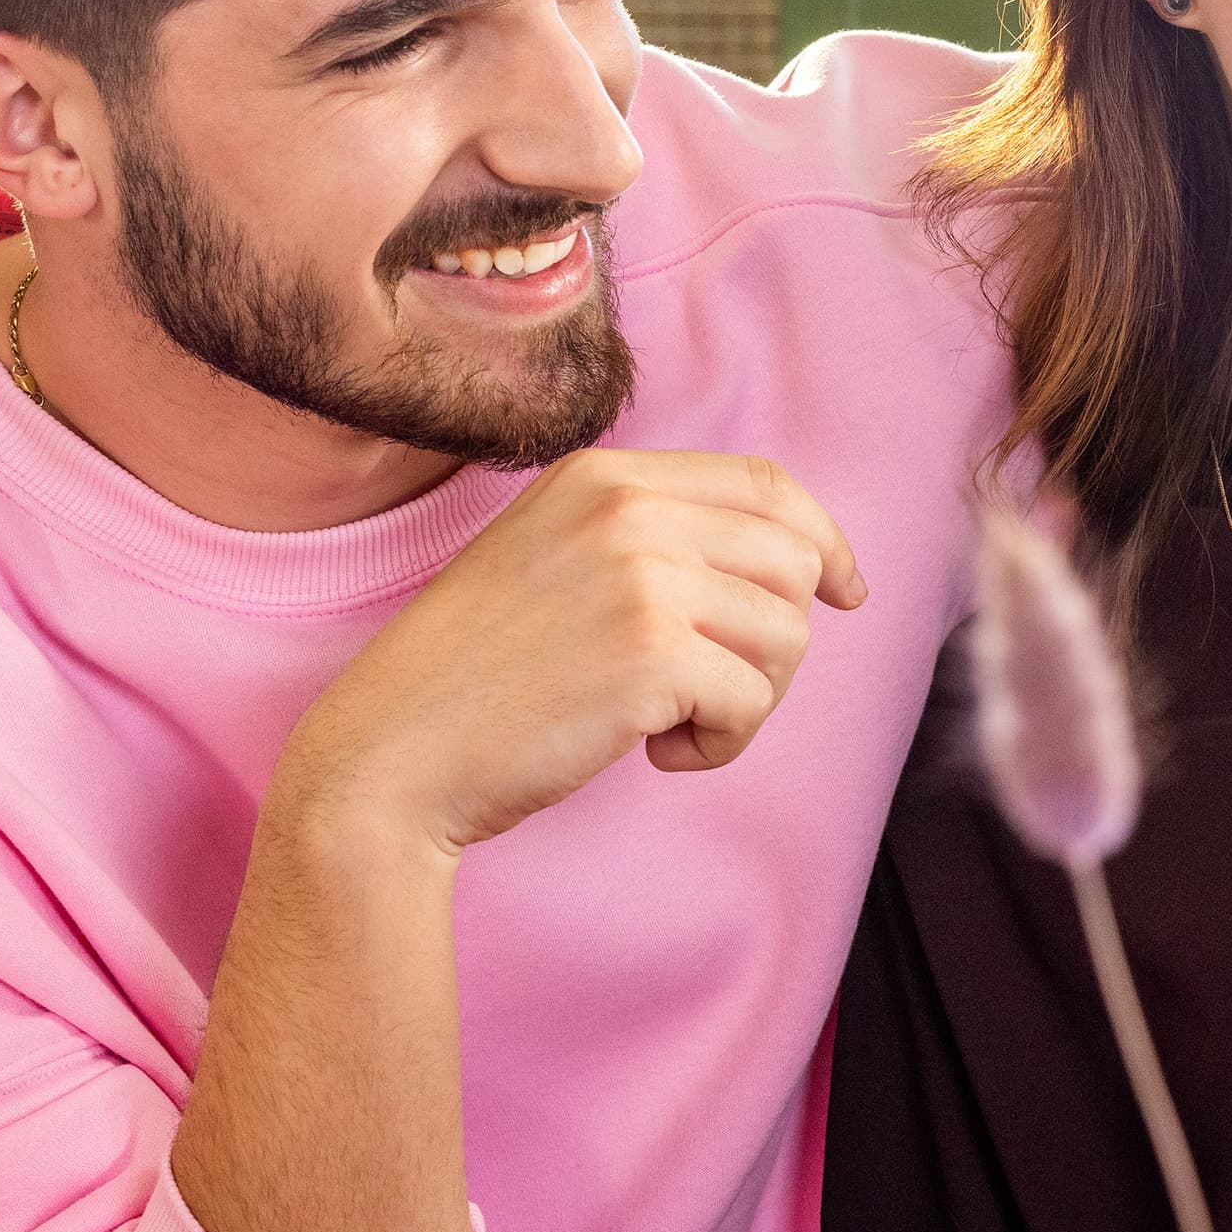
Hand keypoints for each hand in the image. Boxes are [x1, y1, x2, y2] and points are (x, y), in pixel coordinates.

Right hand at [273, 448, 867, 856]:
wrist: (388, 756)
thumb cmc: (475, 678)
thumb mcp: (555, 559)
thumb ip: (652, 537)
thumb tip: (798, 559)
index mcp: (603, 475)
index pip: (765, 483)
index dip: (823, 538)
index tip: (843, 593)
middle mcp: (626, 507)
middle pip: (793, 560)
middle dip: (777, 640)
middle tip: (710, 693)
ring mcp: (642, 575)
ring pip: (786, 635)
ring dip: (745, 700)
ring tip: (669, 725)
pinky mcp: (652, 654)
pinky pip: (752, 702)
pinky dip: (720, 745)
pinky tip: (656, 755)